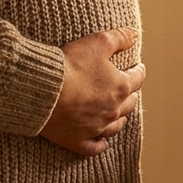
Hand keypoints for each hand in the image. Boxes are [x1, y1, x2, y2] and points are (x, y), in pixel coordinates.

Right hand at [40, 28, 145, 155]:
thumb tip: (135, 35)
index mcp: (120, 87)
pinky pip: (94, 147)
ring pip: (115, 127)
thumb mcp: (98, 42)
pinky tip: (102, 142)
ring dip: (119, 119)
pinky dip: (100, 144)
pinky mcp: (78, 140)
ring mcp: (96, 128)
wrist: (43, 90)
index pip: (137, 78)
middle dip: (130, 94)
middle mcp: (112, 111)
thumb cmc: (70, 65)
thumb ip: (119, 38)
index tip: (138, 67)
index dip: (139, 70)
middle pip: (129, 103)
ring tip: (119, 113)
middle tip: (128, 88)